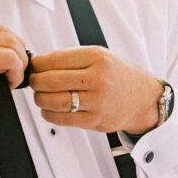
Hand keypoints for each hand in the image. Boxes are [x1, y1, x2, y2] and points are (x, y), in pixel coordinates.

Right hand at [0, 25, 29, 176]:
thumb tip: (13, 59)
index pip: (0, 30)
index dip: (15, 46)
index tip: (15, 64)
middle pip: (7, 35)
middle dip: (20, 54)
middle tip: (17, 73)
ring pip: (8, 44)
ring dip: (19, 62)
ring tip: (12, 80)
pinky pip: (3, 57)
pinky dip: (15, 69)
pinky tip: (11, 83)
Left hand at [28, 47, 163, 134]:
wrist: (142, 99)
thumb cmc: (119, 77)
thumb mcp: (101, 57)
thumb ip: (72, 58)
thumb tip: (39, 64)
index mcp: (97, 58)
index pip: (54, 60)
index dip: (37, 64)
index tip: (34, 67)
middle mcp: (98, 79)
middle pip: (50, 81)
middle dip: (35, 82)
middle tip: (34, 81)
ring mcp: (97, 101)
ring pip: (53, 101)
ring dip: (40, 99)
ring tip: (41, 96)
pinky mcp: (95, 120)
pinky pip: (61, 119)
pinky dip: (48, 114)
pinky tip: (51, 109)